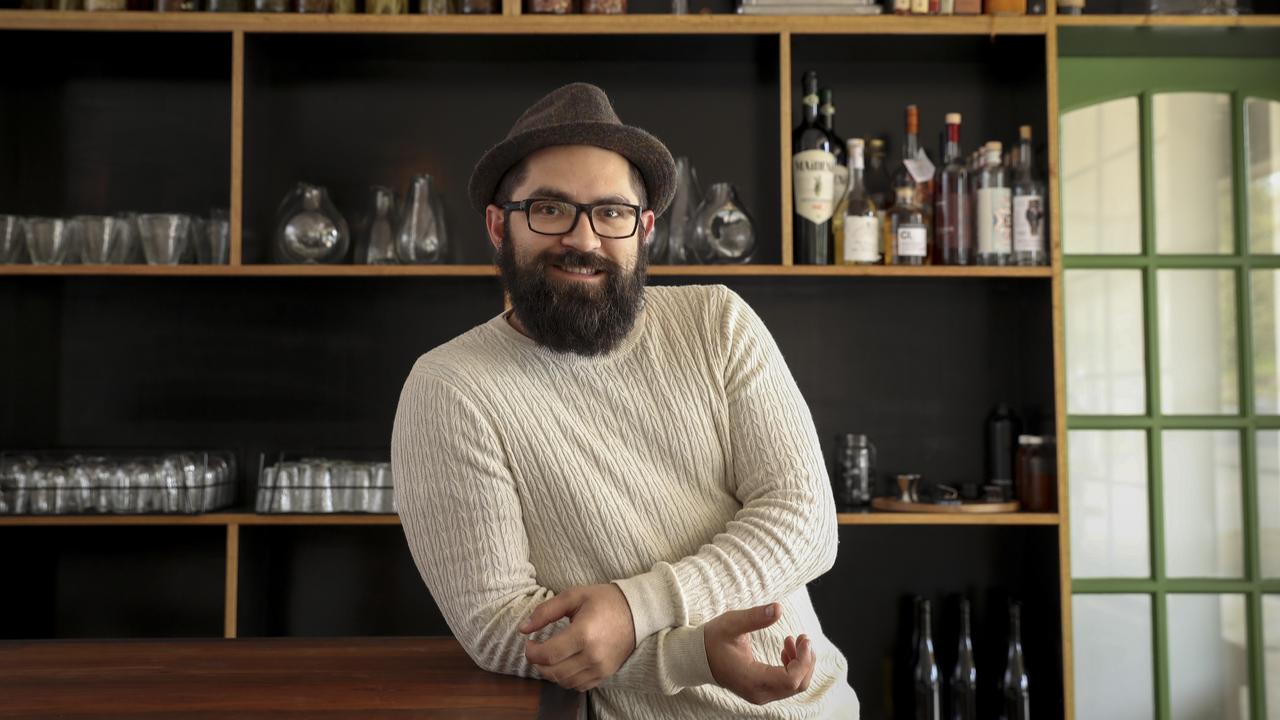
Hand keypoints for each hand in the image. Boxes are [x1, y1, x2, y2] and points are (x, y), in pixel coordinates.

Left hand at [520, 583, 636, 692]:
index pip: (548, 655)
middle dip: (538, 664)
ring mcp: (600, 668)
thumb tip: (524, 628)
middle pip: (553, 672)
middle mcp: (592, 656)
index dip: (532, 652)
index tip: (530, 643)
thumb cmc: (605, 600)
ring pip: (564, 682)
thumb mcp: (574, 596)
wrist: (637, 611)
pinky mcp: (605, 674)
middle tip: (537, 650)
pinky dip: (567, 679)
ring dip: (551, 673)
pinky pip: (579, 686)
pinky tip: (566, 664)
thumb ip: (546, 611)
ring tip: (550, 657)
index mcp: (583, 634)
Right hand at [705, 602, 815, 705]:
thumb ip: (755, 617)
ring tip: (793, 640)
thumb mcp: (732, 623)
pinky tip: (786, 650)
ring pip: (795, 686)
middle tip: (802, 638)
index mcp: (752, 679)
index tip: (803, 639)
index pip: (791, 679)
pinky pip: (786, 684)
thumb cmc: (713, 639)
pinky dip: (793, 668)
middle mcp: (759, 693)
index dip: (803, 660)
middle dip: (806, 661)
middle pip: (798, 685)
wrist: (698, 658)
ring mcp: (761, 694)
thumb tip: (778, 608)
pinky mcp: (761, 690)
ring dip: (800, 663)